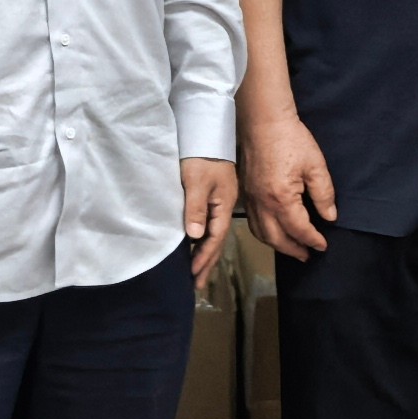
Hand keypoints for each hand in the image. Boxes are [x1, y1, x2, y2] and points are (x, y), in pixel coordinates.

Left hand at [182, 158, 238, 287]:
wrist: (207, 133)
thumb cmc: (201, 156)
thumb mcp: (197, 181)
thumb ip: (196, 207)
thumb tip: (195, 236)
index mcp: (223, 206)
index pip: (214, 238)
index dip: (204, 257)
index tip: (194, 275)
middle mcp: (223, 207)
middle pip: (216, 241)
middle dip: (207, 263)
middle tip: (198, 285)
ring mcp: (219, 202)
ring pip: (213, 234)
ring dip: (205, 253)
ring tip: (197, 271)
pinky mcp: (213, 196)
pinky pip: (209, 224)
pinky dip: (203, 239)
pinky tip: (197, 244)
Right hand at [240, 101, 336, 260]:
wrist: (264, 121)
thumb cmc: (291, 139)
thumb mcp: (315, 165)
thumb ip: (324, 194)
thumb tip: (329, 217)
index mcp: (281, 198)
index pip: (299, 229)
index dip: (313, 240)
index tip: (323, 246)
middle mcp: (263, 203)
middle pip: (276, 238)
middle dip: (293, 250)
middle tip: (307, 256)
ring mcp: (251, 199)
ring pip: (261, 233)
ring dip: (277, 245)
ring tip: (292, 248)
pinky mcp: (245, 192)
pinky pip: (252, 221)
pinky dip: (263, 233)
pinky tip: (273, 231)